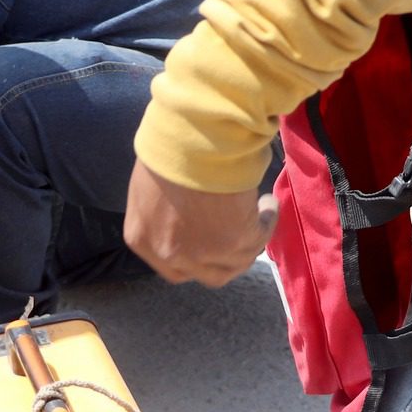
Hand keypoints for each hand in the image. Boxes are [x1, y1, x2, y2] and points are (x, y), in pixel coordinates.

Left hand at [124, 159, 277, 286]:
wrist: (189, 138)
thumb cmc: (165, 149)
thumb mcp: (149, 186)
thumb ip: (161, 212)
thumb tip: (181, 214)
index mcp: (142, 239)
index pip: (172, 268)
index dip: (196, 260)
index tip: (210, 246)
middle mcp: (169, 254)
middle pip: (208, 274)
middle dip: (227, 258)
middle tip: (239, 235)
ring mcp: (201, 253)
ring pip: (237, 262)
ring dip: (251, 240)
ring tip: (261, 211)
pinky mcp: (233, 243)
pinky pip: (258, 240)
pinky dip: (268, 222)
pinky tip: (269, 204)